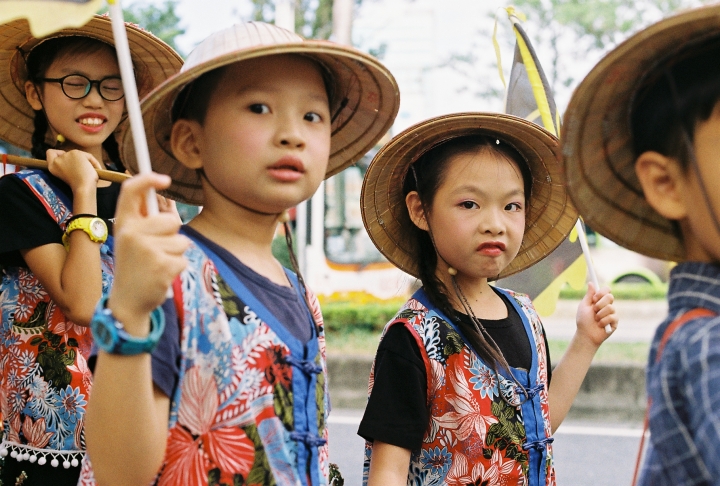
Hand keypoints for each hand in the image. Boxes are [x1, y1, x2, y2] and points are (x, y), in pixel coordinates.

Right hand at [46, 149, 100, 193]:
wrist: (83, 188)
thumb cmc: (79, 186)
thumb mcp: (69, 175)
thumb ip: (68, 165)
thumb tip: (78, 159)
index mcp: (52, 167)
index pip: (50, 153)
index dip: (58, 153)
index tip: (67, 159)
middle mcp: (56, 160)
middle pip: (68, 153)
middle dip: (76, 159)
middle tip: (82, 169)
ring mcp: (65, 155)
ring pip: (79, 154)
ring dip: (86, 162)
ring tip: (90, 172)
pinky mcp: (74, 153)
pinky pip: (88, 156)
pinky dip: (93, 162)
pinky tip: (94, 170)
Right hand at [108, 173, 189, 334]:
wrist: (128, 302)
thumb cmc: (136, 266)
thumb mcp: (133, 240)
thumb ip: (148, 219)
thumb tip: (166, 196)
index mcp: (124, 224)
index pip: (131, 190)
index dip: (148, 179)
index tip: (165, 179)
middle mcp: (132, 233)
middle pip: (171, 220)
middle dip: (172, 234)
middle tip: (156, 251)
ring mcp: (147, 250)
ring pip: (182, 241)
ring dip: (175, 253)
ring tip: (157, 265)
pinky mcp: (162, 266)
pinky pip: (184, 258)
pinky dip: (177, 267)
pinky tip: (161, 276)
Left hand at [575, 283, 617, 346]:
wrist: (586, 334)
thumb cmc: (583, 321)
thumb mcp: (584, 306)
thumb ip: (589, 295)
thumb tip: (591, 283)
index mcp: (599, 300)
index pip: (607, 290)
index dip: (602, 292)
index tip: (594, 298)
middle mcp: (607, 305)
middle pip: (610, 297)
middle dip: (600, 304)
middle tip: (594, 310)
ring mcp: (612, 314)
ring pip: (610, 308)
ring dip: (600, 314)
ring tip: (596, 319)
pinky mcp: (615, 322)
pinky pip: (612, 317)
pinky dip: (603, 321)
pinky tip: (600, 325)